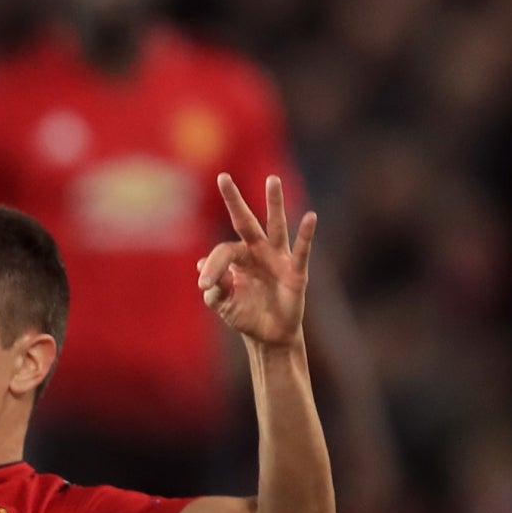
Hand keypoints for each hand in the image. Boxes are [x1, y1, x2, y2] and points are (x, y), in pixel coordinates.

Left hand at [201, 174, 314, 348]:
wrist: (269, 335)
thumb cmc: (244, 314)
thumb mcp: (224, 304)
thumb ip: (215, 288)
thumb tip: (201, 265)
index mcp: (237, 258)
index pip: (222, 252)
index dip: (212, 267)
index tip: (203, 285)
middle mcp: (257, 252)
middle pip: (245, 221)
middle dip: (234, 200)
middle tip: (222, 177)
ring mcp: (278, 259)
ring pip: (276, 226)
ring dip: (274, 203)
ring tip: (272, 180)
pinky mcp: (296, 272)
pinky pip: (302, 250)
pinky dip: (306, 235)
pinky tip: (311, 217)